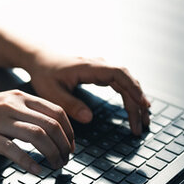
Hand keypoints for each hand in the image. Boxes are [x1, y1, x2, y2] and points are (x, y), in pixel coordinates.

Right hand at [0, 90, 73, 173]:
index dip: (69, 131)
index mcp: (19, 98)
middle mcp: (12, 106)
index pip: (56, 111)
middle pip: (51, 124)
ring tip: (56, 165)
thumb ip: (25, 113)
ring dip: (52, 153)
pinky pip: (14, 149)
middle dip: (64, 145)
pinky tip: (36, 170)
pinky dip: (29, 161)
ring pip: (37, 135)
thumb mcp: (3, 106)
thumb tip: (50, 129)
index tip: (71, 145)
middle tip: (66, 159)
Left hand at [25, 52, 151, 134]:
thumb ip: (70, 105)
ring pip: (127, 83)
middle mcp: (99, 66)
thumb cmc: (44, 74)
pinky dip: (130, 96)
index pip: (118, 74)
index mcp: (89, 68)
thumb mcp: (52, 93)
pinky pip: (121, 84)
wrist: (40, 58)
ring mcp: (102, 69)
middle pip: (127, 81)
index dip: (132, 88)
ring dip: (136, 101)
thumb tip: (89, 118)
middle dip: (138, 102)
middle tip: (142, 124)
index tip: (141, 104)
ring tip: (143, 121)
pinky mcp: (101, 74)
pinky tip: (135, 108)